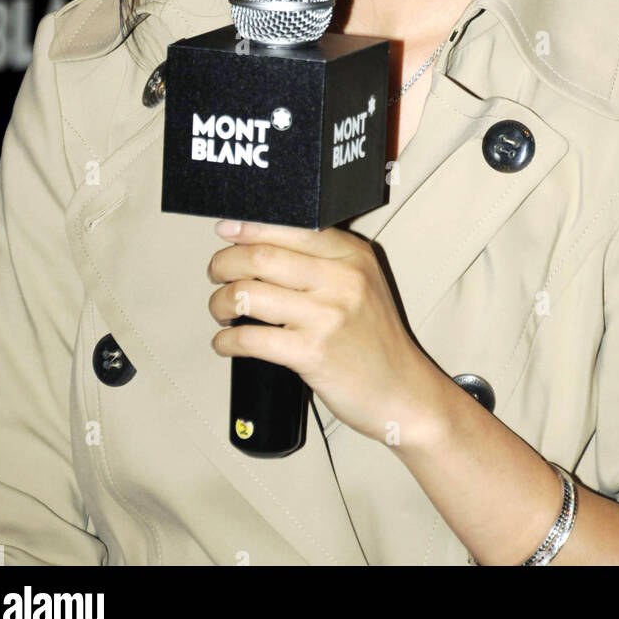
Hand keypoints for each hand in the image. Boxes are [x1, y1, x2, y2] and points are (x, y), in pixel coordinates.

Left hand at [208, 220, 440, 444]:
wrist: (402, 391)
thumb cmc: (375, 338)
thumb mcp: (362, 283)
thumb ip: (323, 259)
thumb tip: (259, 242)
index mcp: (352, 255)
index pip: (290, 227)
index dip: (248, 227)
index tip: (225, 229)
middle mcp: (341, 279)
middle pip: (261, 256)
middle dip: (224, 263)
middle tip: (216, 274)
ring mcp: (327, 316)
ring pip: (249, 293)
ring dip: (221, 301)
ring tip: (222, 310)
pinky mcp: (312, 354)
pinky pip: (250, 338)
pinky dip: (225, 340)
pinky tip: (225, 342)